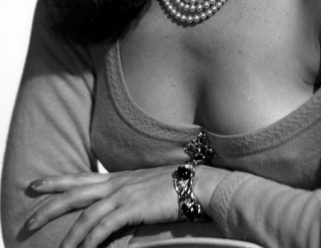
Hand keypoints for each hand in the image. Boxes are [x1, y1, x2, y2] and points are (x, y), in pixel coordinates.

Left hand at [26, 167, 178, 247]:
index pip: (80, 178)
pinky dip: (92, 241)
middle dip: (49, 208)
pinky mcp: (133, 207)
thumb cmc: (172, 186)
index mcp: (117, 177)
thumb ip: (125, 194)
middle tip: (28, 222)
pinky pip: (106, 227)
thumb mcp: (143, 187)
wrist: (195, 183)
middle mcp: (116, 183)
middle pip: (75, 194)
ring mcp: (124, 194)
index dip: (56, 182)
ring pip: (87, 216)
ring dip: (70, 237)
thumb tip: (112, 207)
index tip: (35, 185)